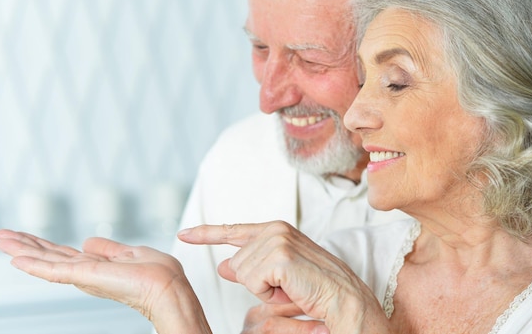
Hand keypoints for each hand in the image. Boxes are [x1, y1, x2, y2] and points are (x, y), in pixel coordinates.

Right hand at [0, 229, 211, 333]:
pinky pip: (54, 269)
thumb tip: (87, 240)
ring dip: (22, 249)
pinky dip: (34, 263)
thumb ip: (107, 248)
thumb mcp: (130, 253)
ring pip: (46, 260)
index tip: (23, 236)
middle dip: (24, 245)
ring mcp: (83, 275)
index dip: (42, 245)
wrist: (167, 288)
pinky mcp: (84, 276)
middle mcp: (85, 272)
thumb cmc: (158, 274)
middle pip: (48, 256)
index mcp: (96, 266)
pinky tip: (16, 257)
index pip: (63, 254)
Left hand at [179, 221, 387, 333]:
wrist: (347, 303)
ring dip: (264, 290)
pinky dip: (268, 293)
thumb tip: (224, 266)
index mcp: (277, 231)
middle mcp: (277, 228)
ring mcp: (278, 238)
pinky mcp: (280, 254)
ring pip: (241, 272)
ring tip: (292, 289)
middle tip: (288, 288)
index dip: (206, 234)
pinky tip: (290, 290)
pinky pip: (251, 280)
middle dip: (256, 284)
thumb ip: (250, 269)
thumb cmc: (318, 293)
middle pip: (235, 262)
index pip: (234, 231)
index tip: (184, 234)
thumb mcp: (277, 281)